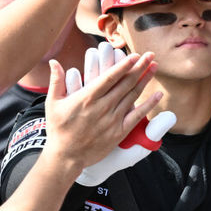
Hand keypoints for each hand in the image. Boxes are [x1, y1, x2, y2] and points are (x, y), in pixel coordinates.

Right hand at [65, 42, 175, 185]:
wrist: (66, 156)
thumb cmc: (58, 129)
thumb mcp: (53, 103)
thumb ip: (56, 81)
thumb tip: (53, 61)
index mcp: (88, 97)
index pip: (110, 77)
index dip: (124, 65)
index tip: (135, 55)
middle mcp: (103, 107)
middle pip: (125, 83)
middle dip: (139, 67)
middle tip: (151, 55)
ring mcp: (113, 119)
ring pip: (133, 95)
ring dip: (145, 80)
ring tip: (154, 67)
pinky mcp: (119, 132)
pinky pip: (137, 115)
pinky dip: (149, 104)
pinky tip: (158, 94)